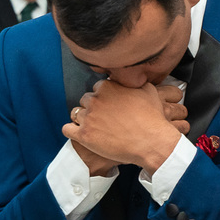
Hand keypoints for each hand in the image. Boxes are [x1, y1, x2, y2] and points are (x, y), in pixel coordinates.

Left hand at [62, 81, 187, 172]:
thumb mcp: (148, 90)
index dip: (105, 96)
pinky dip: (72, 130)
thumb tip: (133, 78)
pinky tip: (81, 133)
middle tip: (105, 117)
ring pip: (76, 113)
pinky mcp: (84, 135)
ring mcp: (88, 117)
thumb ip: (135, 81)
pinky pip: (67, 129)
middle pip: (86, 99)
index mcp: (108, 87)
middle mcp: (95, 100)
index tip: (111, 104)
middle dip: (94, 107)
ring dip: (83, 118)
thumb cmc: (153, 117)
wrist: (152, 141)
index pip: (98, 87)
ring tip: (95, 126)